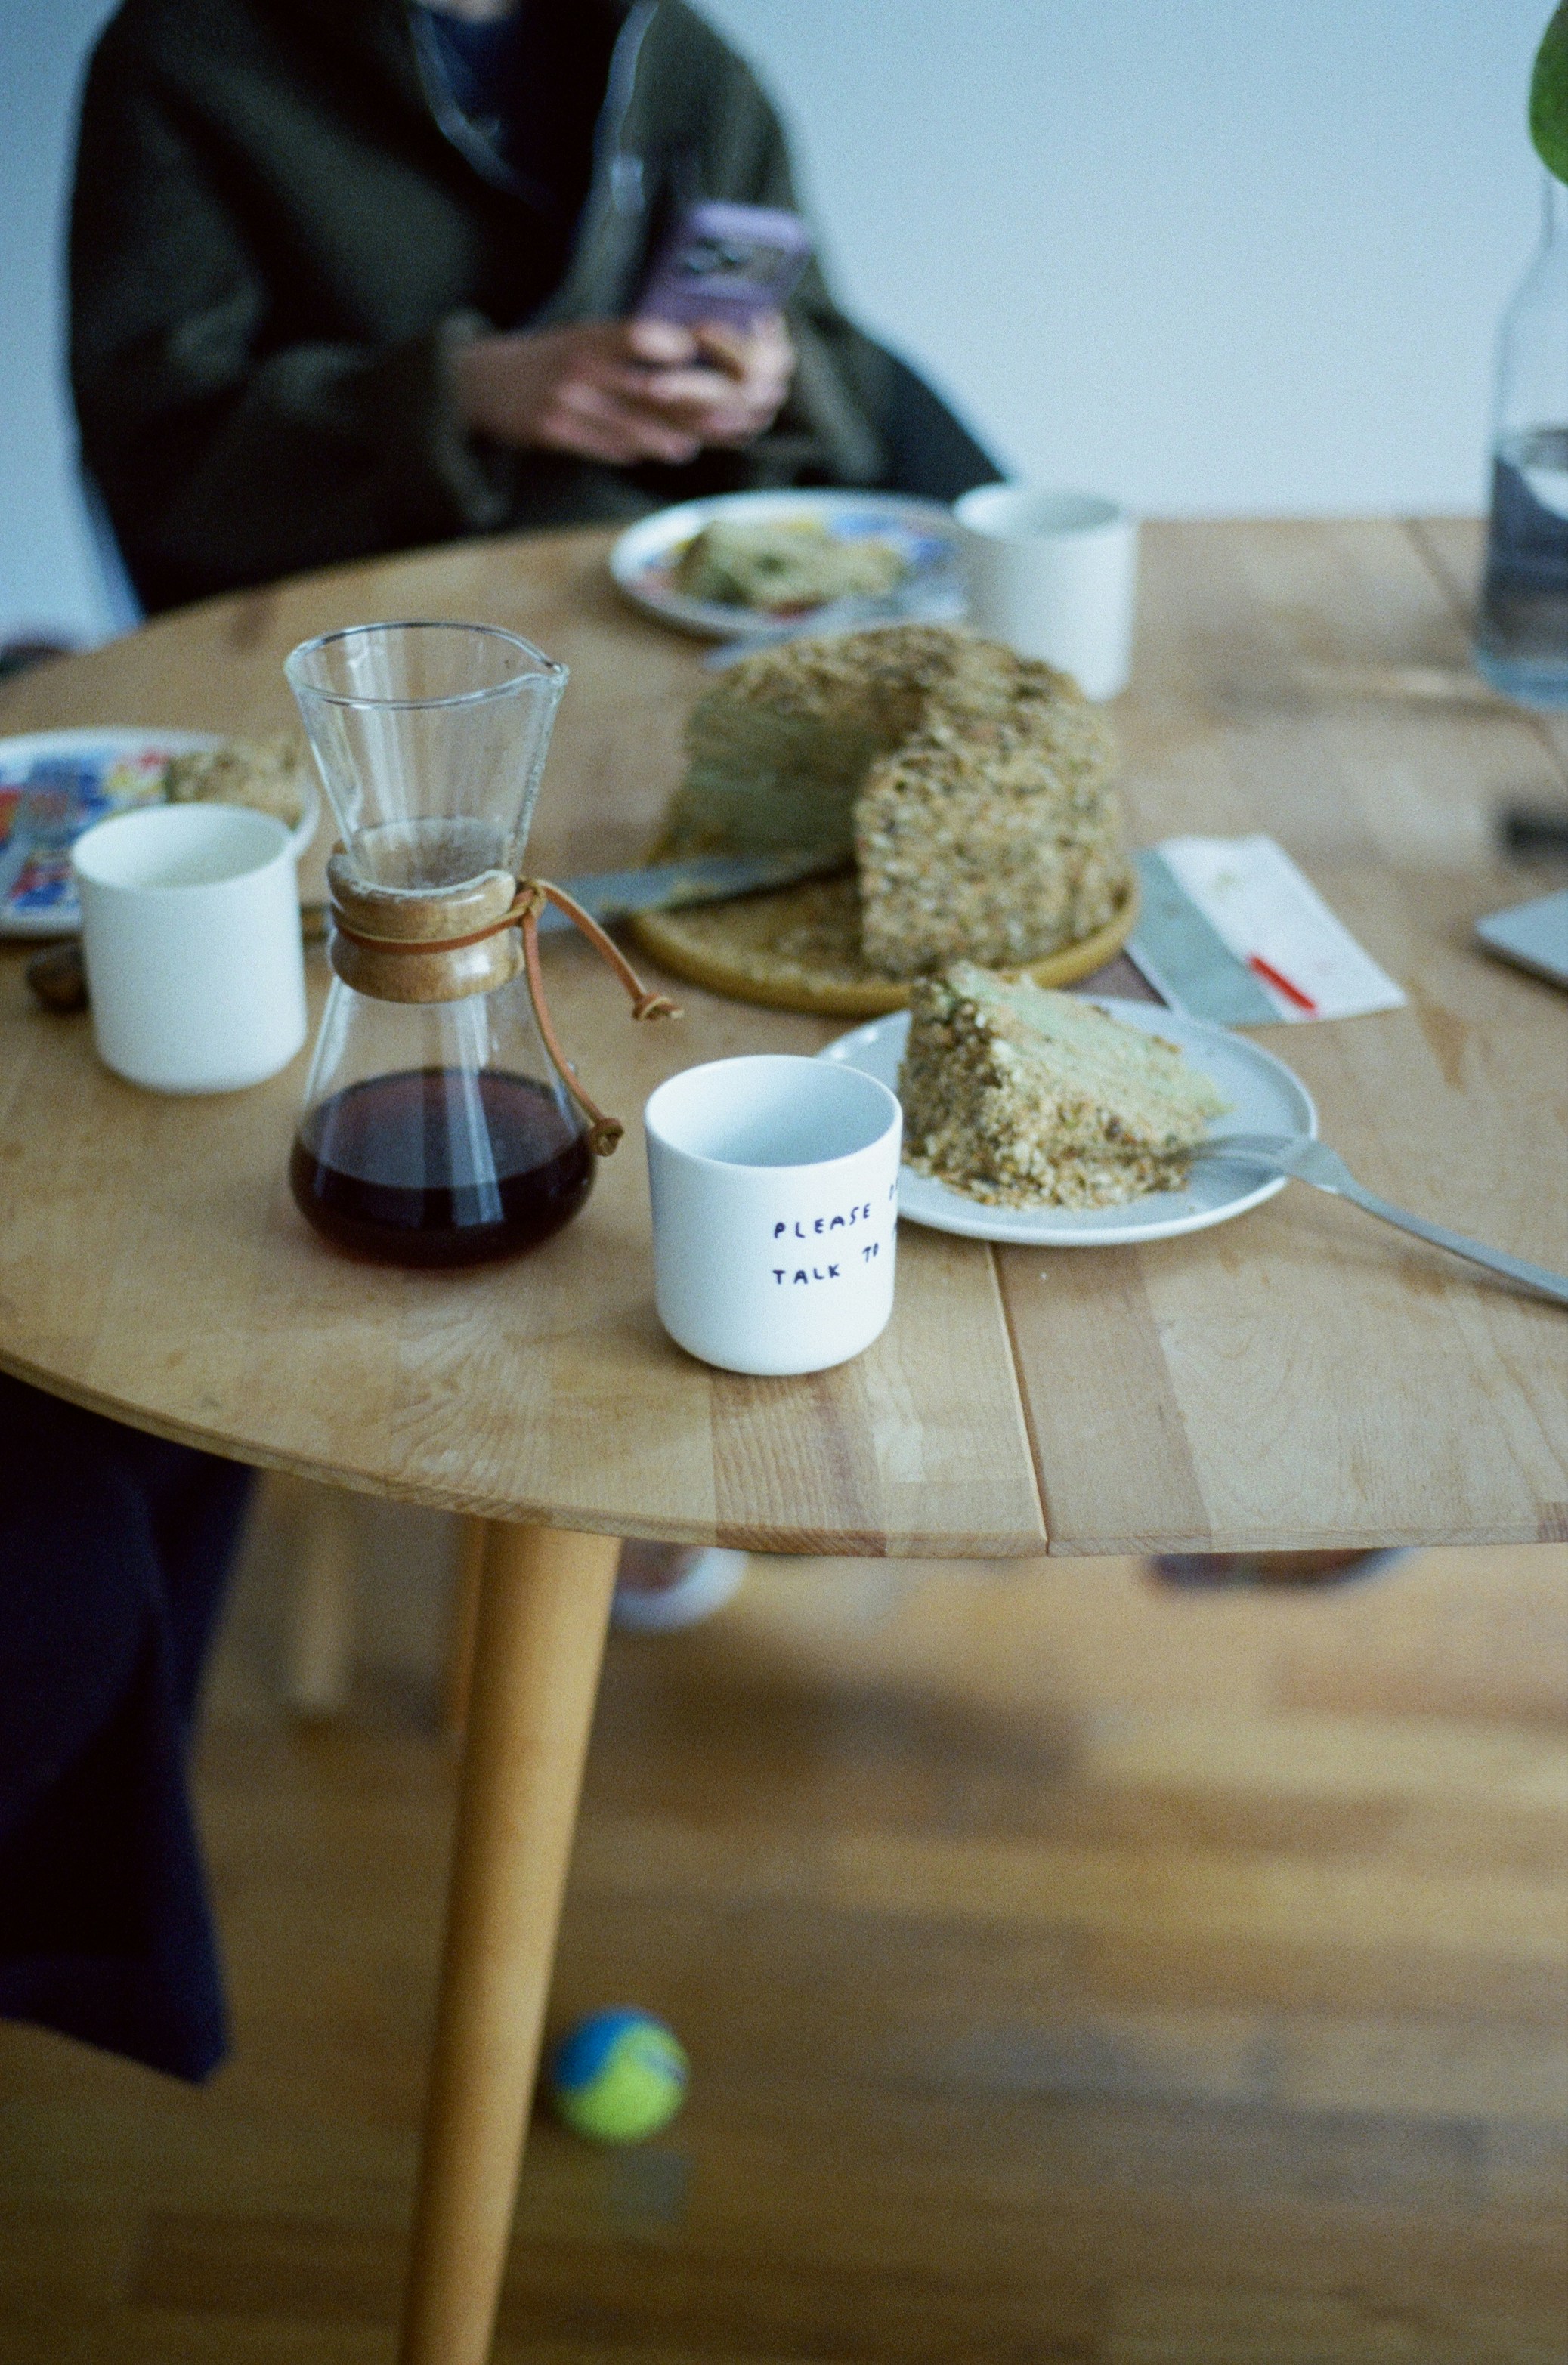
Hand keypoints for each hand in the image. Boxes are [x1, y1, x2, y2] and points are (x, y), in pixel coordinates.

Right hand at [452, 314, 794, 465]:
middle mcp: (578, 368)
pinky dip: (633, 450)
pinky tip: (659, 451)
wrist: (479, 382)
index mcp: (587, 336)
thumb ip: (622, 345)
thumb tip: (685, 353)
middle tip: (727, 416)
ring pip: (630, 427)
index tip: (705, 360)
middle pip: (647, 389)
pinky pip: (604, 447)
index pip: (638, 336)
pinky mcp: (553, 434)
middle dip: (691, 407)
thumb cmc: (544, 358)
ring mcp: (565, 404)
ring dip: (668, 438)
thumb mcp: (578, 336)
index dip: (675, 348)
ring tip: (694, 444)